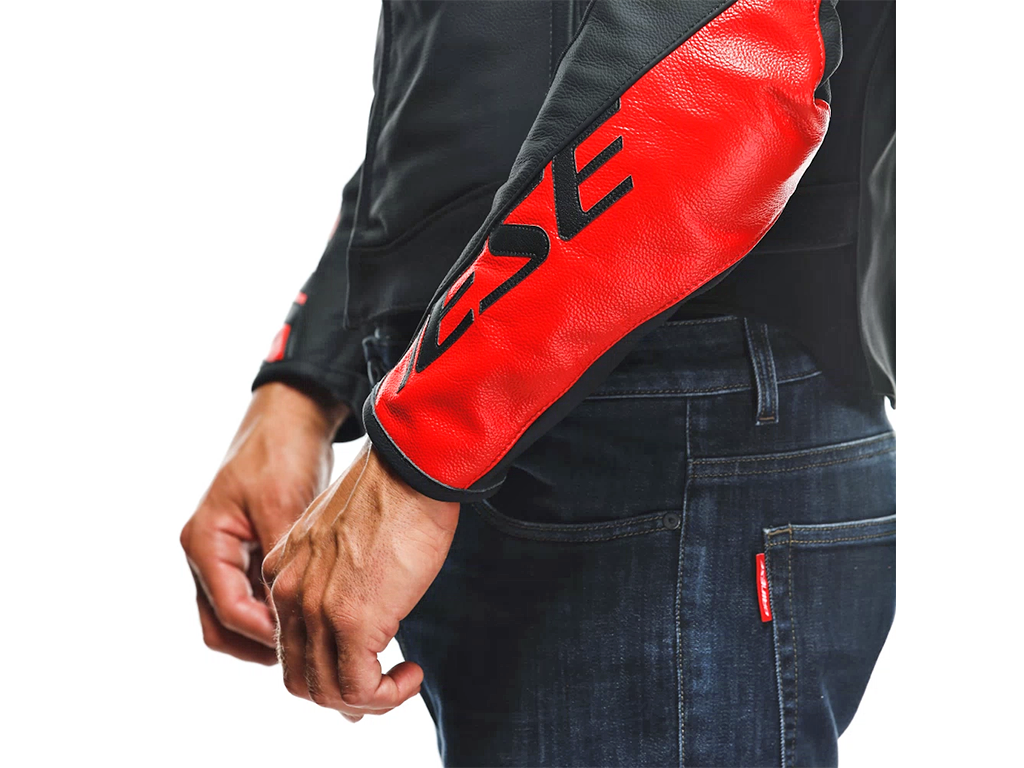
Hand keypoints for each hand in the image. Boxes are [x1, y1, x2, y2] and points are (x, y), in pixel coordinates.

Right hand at [181, 382, 348, 663]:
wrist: (290, 417)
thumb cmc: (280, 451)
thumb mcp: (280, 502)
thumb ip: (279, 558)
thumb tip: (290, 612)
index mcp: (204, 542)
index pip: (227, 610)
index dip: (265, 632)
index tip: (304, 640)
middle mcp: (208, 553)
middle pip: (224, 625)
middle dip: (262, 644)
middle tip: (308, 649)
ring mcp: (226, 555)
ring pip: (240, 616)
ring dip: (271, 630)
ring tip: (315, 635)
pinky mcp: (249, 551)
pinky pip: (258, 596)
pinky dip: (280, 609)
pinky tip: (315, 611)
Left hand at [262, 442, 458, 720]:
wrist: (411, 467)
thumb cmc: (394, 491)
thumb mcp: (347, 534)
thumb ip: (338, 569)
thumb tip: (365, 600)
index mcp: (283, 570)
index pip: (290, 641)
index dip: (326, 665)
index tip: (365, 666)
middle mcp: (289, 592)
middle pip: (299, 675)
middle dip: (340, 693)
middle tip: (381, 687)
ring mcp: (317, 609)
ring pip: (326, 691)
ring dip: (367, 699)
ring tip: (401, 681)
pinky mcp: (351, 621)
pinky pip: (359, 689)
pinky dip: (386, 697)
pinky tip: (412, 674)